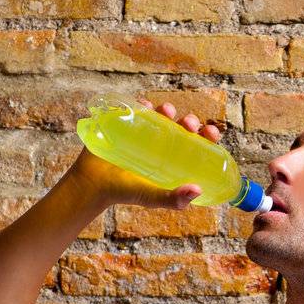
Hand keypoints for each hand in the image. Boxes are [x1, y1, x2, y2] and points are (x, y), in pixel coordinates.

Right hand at [69, 97, 225, 209]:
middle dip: (189, 121)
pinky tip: (145, 104)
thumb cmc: (126, 193)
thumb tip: (197, 189)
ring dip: (167, 109)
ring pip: (162, 116)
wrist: (93, 184)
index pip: (197, 145)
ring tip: (166, 111)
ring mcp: (144, 133)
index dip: (206, 136)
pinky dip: (142, 104)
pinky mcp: (126, 125)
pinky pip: (136, 110)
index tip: (211, 133)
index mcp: (174, 160)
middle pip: (182, 127)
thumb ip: (173, 199)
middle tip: (188, 123)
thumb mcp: (152, 198)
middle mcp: (162, 144)